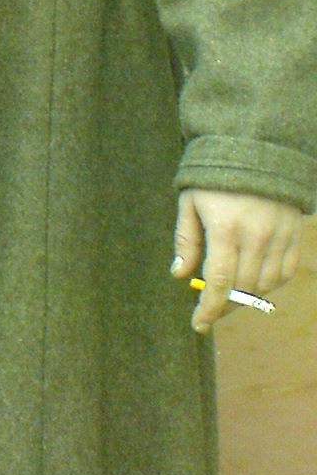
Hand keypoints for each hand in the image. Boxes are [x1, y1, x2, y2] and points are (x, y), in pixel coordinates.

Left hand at [172, 187, 304, 331]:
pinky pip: (285, 272)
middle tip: (211, 311)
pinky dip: (269, 284)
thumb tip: (179, 275)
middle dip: (225, 305)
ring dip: (247, 297)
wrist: (255, 150)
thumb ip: (186, 241)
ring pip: (265, 284)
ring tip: (230, 297)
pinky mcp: (294, 235)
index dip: (209, 308)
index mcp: (224, 229)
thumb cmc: (213, 177)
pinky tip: (254, 282)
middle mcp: (256, 237)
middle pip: (243, 288)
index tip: (198, 324)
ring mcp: (279, 237)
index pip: (220, 282)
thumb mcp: (189, 203)